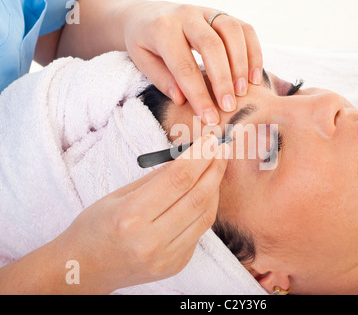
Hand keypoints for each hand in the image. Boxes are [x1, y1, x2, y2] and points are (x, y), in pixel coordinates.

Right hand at [56, 135, 228, 292]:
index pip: (179, 179)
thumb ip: (155, 179)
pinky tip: (204, 194)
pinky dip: (205, 209)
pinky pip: (199, 231)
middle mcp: (151, 240)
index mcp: (131, 217)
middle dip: (214, 168)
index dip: (200, 156)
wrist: (85, 268)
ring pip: (205, 215)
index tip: (212, 140)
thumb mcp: (118, 195)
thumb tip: (188, 158)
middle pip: (197, 197)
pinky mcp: (175, 265)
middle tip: (222, 149)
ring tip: (215, 168)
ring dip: (214, 188)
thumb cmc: (94, 227)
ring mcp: (166, 257)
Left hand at [122, 1, 262, 124]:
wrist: (146, 14)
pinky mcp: (221, 14)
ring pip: (232, 31)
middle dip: (223, 80)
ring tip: (243, 91)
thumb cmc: (145, 42)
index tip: (209, 118)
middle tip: (229, 106)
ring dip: (241, 64)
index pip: (184, 66)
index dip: (198, 94)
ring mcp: (206, 12)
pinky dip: (254, 52)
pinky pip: (245, 29)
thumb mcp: (142, 61)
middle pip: (211, 46)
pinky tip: (254, 77)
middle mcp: (186, 15)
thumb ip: (162, 79)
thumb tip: (182, 99)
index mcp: (162, 29)